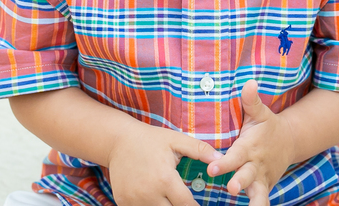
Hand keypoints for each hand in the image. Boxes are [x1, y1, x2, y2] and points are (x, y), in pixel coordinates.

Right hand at [106, 122, 221, 205]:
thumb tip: (221, 159)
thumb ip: (200, 150)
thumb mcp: (176, 140)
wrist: (118, 140)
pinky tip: (155, 200)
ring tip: (170, 199)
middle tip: (184, 201)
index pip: (186, 205)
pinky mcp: (122, 202)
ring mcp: (134, 200)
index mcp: (165, 179)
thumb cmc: (150, 139)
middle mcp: (149, 193)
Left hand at [207, 81, 295, 205]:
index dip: (224, 162)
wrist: (290, 141)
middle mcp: (256, 165)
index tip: (212, 167)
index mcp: (250, 147)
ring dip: (253, 201)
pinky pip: (261, 200)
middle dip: (238, 182)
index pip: (236, 156)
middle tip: (230, 188)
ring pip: (258, 194)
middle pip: (246, 176)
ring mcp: (261, 178)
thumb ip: (251, 100)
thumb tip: (248, 82)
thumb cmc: (268, 126)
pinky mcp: (264, 188)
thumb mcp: (260, 113)